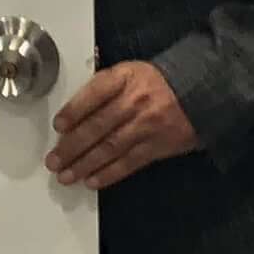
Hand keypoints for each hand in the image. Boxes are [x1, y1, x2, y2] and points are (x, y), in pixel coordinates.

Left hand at [47, 62, 196, 188]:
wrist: (200, 93)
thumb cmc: (155, 83)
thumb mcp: (129, 72)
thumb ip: (103, 87)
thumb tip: (72, 112)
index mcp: (125, 77)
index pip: (94, 93)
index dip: (74, 111)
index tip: (58, 127)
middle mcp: (135, 101)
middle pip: (98, 126)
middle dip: (72, 146)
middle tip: (53, 161)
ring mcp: (147, 125)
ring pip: (110, 148)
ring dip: (85, 164)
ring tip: (66, 175)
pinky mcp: (158, 146)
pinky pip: (129, 163)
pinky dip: (108, 174)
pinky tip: (92, 181)